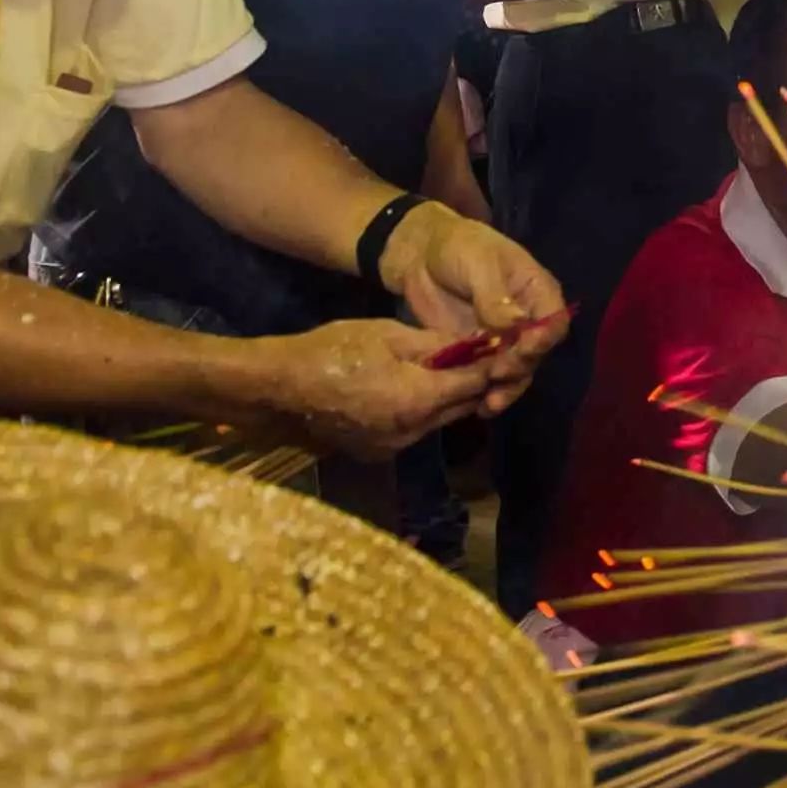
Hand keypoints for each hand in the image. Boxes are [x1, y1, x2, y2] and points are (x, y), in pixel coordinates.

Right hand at [250, 318, 492, 456]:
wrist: (281, 388)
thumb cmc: (333, 350)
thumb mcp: (388, 334)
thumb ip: (435, 344)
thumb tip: (471, 344)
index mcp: (418, 399)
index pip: (474, 384)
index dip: (492, 365)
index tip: (504, 349)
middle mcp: (413, 431)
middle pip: (462, 408)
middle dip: (474, 384)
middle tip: (482, 358)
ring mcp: (395, 447)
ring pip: (440, 421)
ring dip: (449, 399)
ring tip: (449, 370)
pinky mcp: (380, 453)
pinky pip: (416, 430)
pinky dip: (423, 411)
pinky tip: (413, 389)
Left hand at [379, 202, 567, 410]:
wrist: (420, 255)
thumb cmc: (457, 247)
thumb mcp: (478, 262)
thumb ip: (494, 295)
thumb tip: (516, 324)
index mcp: (536, 290)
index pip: (554, 321)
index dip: (544, 338)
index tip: (524, 349)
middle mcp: (527, 319)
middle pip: (536, 353)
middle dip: (519, 367)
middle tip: (497, 375)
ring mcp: (503, 339)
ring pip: (515, 370)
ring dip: (506, 388)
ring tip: (490, 404)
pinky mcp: (479, 353)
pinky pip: (488, 377)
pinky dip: (485, 392)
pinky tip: (478, 407)